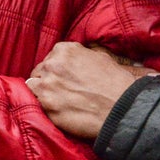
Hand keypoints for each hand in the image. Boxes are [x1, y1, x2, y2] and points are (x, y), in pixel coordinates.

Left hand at [26, 42, 156, 138]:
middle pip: (40, 71)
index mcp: (64, 50)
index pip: (51, 58)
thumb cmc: (117, 84)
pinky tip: (56, 110)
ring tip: (58, 101)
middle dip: (48, 80)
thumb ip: (81, 55)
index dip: (57, 70)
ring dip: (42, 92)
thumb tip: (73, 60)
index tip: (64, 78)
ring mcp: (47, 85)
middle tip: (62, 92)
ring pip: (34, 86)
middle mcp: (52, 64)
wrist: (125, 109)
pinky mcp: (47, 105)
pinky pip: (36, 104)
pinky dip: (43, 106)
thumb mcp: (100, 57)